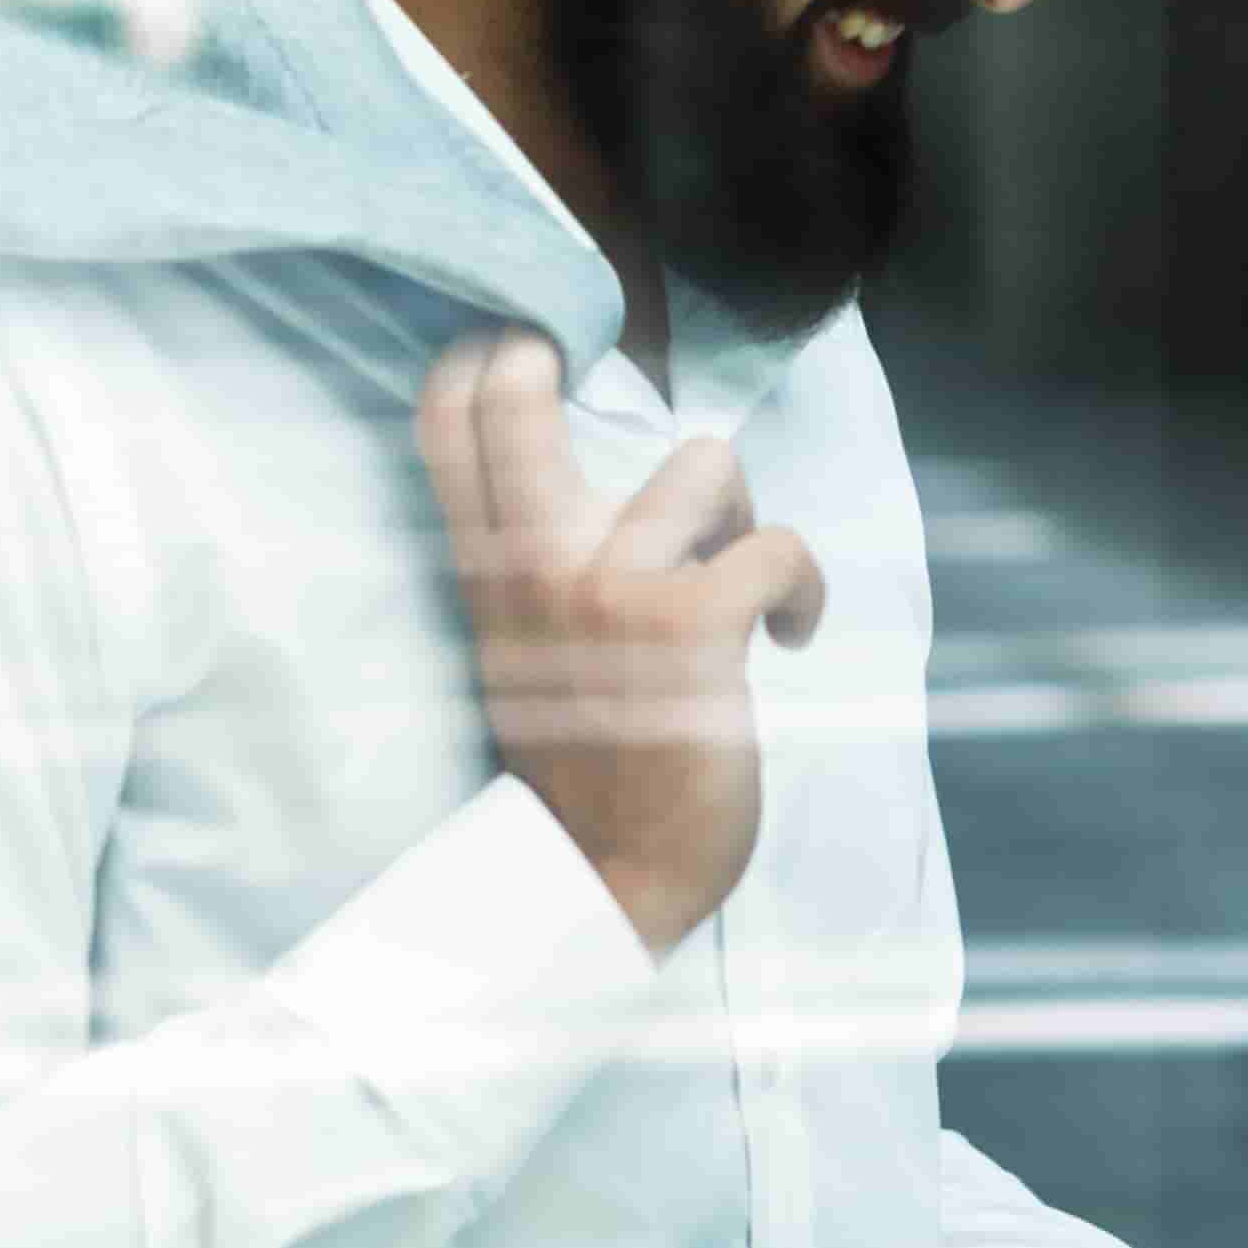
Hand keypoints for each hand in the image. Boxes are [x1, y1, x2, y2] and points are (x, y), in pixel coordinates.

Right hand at [414, 327, 827, 954]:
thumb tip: (597, 494)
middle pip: (514, 393)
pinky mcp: (691, 627)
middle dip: (558, 369)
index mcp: (486, 575)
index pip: (444, 422)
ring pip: (703, 462)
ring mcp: (608, 590)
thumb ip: (535, 571)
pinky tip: (791, 637)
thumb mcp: (522, 656)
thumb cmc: (584, 769)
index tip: (539, 377)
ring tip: (741, 576)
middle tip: (603, 422)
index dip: (488, 365)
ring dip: (742, 515)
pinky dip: (803, 589)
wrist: (607, 883)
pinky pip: (777, 547)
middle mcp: (533, 567)